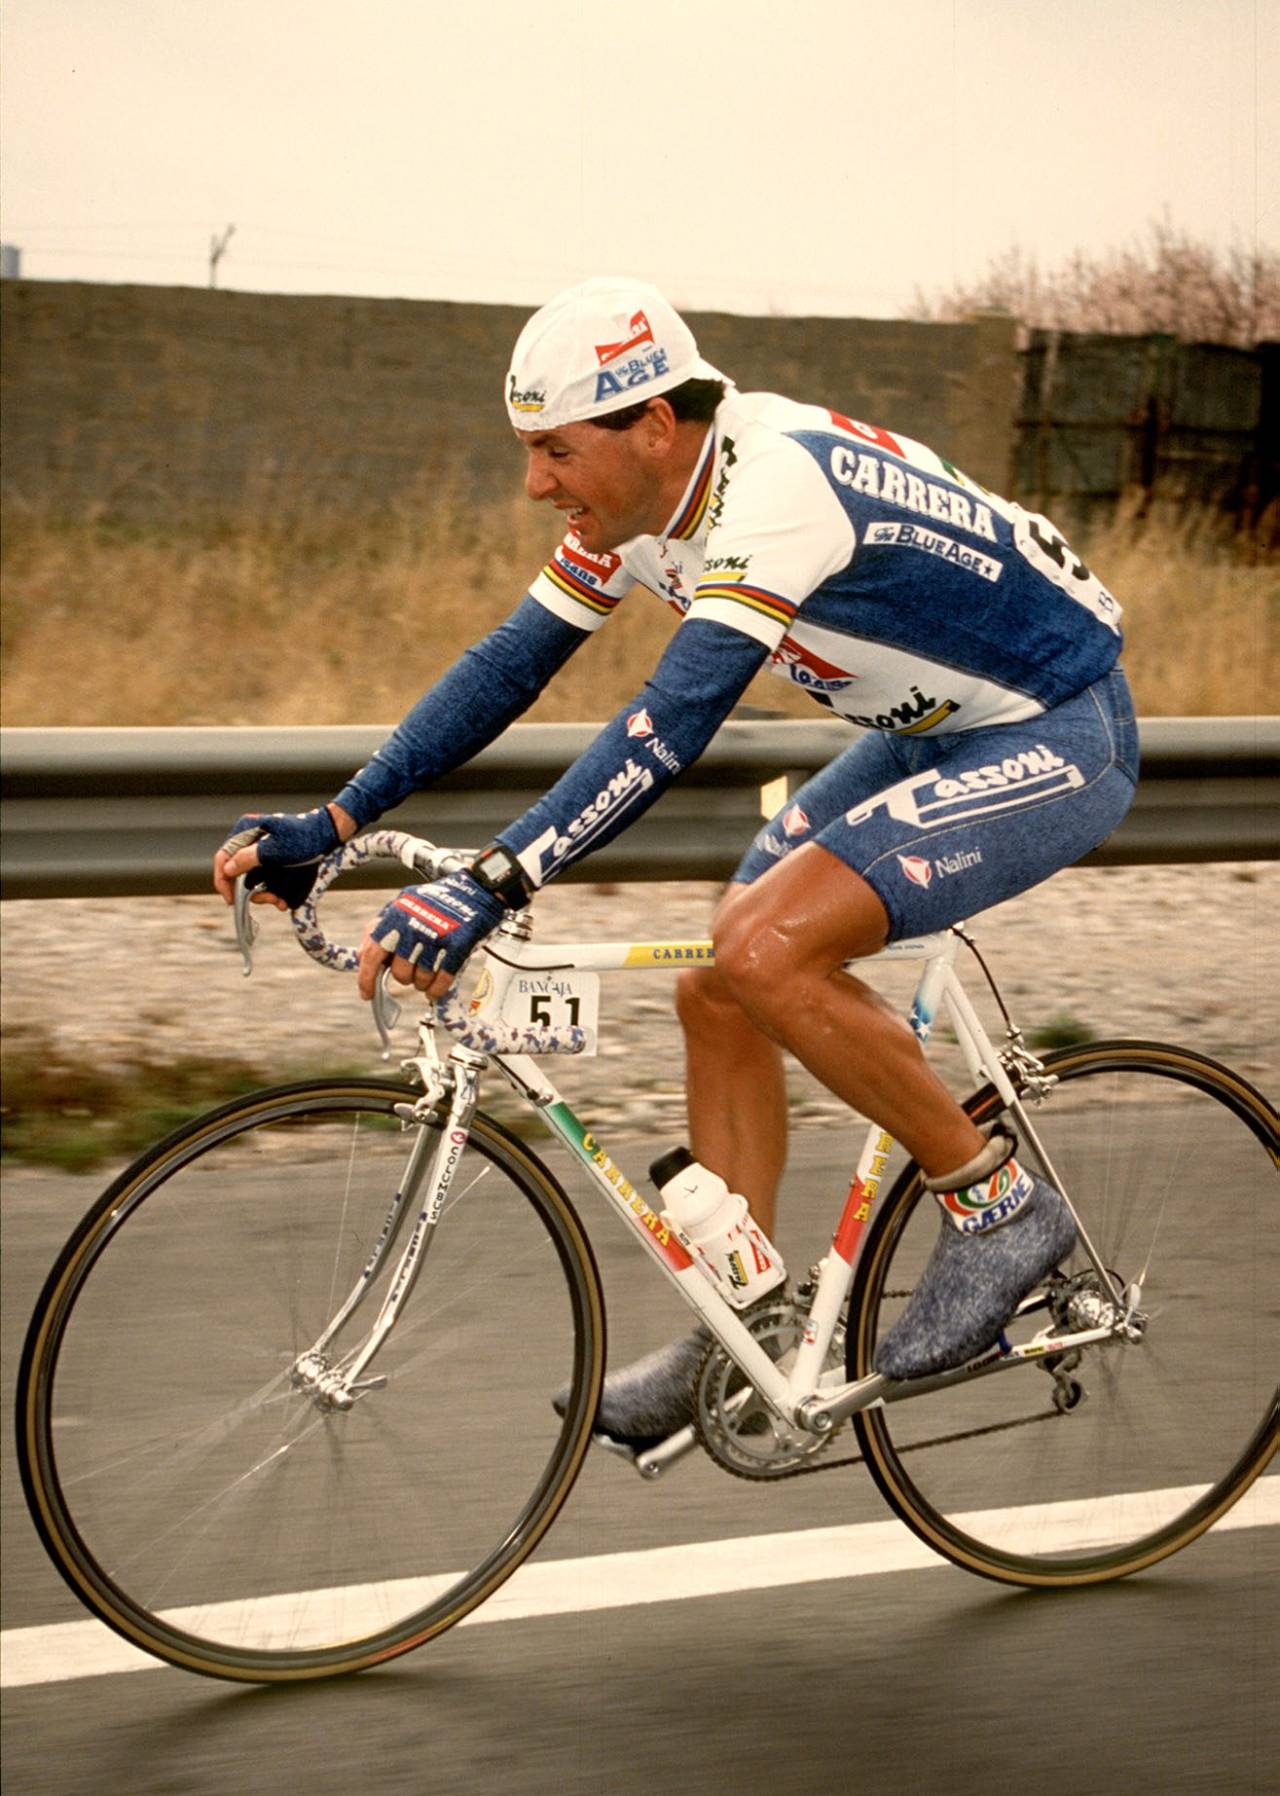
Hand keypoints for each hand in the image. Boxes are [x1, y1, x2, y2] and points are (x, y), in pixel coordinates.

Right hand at [213, 805, 350, 910]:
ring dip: (264, 894)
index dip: (223, 880)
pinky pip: (265, 880)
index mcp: (245, 831)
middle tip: (268, 901)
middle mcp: (249, 841)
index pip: (223, 857)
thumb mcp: (274, 849)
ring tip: (279, 901)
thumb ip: (248, 859)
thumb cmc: (303, 837)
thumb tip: (227, 869)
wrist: (328, 834)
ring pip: (252, 880)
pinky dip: (272, 891)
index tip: (230, 900)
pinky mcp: (272, 861)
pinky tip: (283, 900)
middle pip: (237, 872)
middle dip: (250, 891)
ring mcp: (261, 852)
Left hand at [357, 871, 504, 1001]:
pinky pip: (443, 980)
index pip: (372, 953)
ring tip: (428, 974)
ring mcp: (438, 936)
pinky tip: (437, 988)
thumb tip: (364, 953)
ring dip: (423, 983)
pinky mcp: (459, 946)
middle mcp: (414, 926)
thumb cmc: (441, 899)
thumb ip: (382, 926)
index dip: (366, 978)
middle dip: (405, 978)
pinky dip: (438, 989)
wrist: (479, 888)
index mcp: (397, 915)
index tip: (367, 992)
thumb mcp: (404, 903)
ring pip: (421, 979)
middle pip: (400, 972)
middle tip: (412, 973)